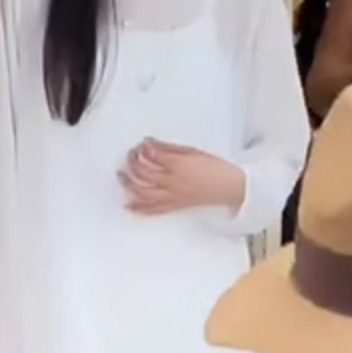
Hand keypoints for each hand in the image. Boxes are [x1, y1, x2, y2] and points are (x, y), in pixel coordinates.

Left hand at [120, 139, 244, 216]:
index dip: (142, 148)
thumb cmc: (214, 168)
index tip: (139, 145)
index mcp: (178, 164)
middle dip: (132, 163)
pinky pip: (154, 209)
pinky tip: (129, 205)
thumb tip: (150, 143)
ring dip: (130, 184)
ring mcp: (173, 195)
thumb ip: (169, 148)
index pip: (151, 154)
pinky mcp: (175, 205)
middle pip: (144, 172)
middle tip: (128, 157)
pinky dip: (139, 208)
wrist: (229, 187)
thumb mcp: (192, 151)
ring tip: (122, 177)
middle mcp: (173, 181)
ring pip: (144, 191)